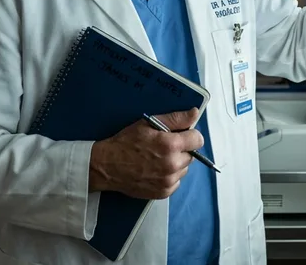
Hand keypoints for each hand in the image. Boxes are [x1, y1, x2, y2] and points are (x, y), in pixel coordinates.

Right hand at [88, 108, 202, 198]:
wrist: (107, 166)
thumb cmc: (125, 143)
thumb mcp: (148, 124)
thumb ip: (175, 118)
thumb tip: (194, 113)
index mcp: (170, 145)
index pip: (198, 139)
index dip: (190, 135)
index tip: (181, 135)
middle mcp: (172, 165)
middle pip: (191, 155)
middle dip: (181, 150)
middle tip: (163, 147)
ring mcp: (168, 181)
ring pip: (184, 169)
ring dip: (176, 164)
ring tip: (157, 159)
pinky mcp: (163, 192)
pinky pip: (176, 182)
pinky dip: (169, 177)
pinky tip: (155, 170)